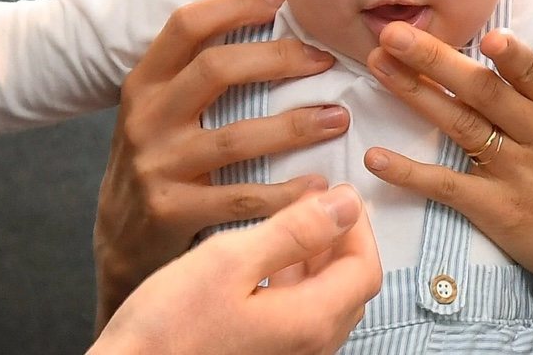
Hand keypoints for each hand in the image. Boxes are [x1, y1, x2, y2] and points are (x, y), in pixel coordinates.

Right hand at [92, 184, 379, 354]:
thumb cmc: (168, 326)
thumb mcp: (230, 261)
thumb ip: (294, 231)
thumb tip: (345, 204)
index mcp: (310, 321)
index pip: (364, 268)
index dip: (357, 225)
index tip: (336, 192)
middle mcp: (310, 347)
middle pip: (350, 287)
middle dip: (340, 240)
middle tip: (317, 203)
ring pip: (325, 302)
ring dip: (316, 260)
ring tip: (289, 224)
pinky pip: (299, 317)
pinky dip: (294, 283)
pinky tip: (263, 264)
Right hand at [93, 0, 352, 326]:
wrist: (119, 240)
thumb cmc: (157, 163)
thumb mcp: (158, 112)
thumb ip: (195, 75)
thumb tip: (264, 20)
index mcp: (144, 83)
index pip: (186, 25)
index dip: (234, 5)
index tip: (281, 1)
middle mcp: (147, 118)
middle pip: (216, 69)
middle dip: (279, 58)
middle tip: (325, 59)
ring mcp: (158, 166)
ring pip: (235, 136)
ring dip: (296, 126)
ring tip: (338, 118)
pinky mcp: (173, 212)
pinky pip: (240, 198)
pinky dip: (285, 193)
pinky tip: (317, 186)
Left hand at [362, 23, 532, 295]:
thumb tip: (488, 41)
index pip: (532, 73)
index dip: (511, 55)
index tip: (484, 34)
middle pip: (482, 91)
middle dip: (435, 58)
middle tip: (393, 33)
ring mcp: (516, 172)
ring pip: (459, 125)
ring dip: (414, 93)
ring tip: (378, 66)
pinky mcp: (497, 208)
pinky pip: (446, 186)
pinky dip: (408, 172)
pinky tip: (375, 157)